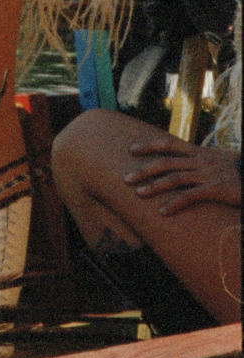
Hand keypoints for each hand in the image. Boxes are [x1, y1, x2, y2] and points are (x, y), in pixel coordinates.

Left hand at [122, 140, 240, 217]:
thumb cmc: (239, 171)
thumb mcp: (219, 161)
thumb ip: (202, 161)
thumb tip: (187, 165)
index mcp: (200, 153)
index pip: (170, 144)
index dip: (149, 145)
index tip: (131, 149)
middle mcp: (201, 161)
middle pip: (166, 162)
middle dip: (144, 169)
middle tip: (125, 178)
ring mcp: (208, 174)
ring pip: (175, 177)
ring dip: (154, 185)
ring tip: (138, 194)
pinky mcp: (216, 189)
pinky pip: (190, 196)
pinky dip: (174, 204)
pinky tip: (162, 212)